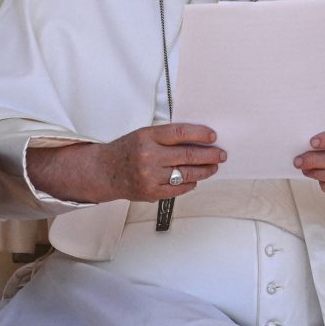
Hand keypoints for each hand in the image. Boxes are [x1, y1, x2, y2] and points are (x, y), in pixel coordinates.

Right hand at [27, 123, 225, 203]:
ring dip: (204, 171)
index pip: (180, 133)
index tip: (213, 136)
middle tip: (221, 154)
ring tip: (213, 167)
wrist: (104, 171)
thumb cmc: (127, 150)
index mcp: (147, 137)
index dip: (200, 134)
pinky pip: (178, 189)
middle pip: (188, 155)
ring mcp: (150, 176)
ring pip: (186, 174)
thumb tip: (198, 139)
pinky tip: (195, 179)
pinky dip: (190, 184)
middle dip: (210, 155)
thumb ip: (167, 137)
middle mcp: (149, 156)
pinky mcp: (151, 192)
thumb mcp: (144, 134)